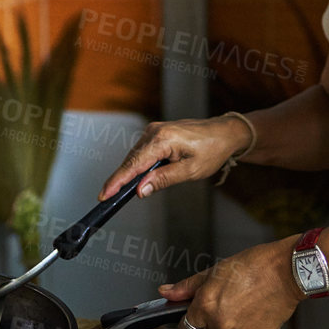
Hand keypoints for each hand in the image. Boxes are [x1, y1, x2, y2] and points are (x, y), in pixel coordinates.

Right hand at [99, 114, 252, 199]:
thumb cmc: (211, 150)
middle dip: (119, 179)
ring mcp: (154, 131)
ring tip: (120, 191)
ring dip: (129, 173)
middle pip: (130, 160)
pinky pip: (141, 152)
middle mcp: (154, 132)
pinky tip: (137, 177)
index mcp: (163, 140)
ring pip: (135, 157)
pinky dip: (137, 166)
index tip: (104, 194)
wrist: (224, 134)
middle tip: (107, 198)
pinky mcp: (157, 133)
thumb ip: (163, 180)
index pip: (134, 165)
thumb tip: (141, 190)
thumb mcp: (190, 171)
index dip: (117, 181)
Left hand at [161, 236, 301, 328]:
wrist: (287, 270)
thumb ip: (188, 287)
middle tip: (230, 296)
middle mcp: (222, 323)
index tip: (192, 319)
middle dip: (216, 315)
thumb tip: (167, 292)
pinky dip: (252, 323)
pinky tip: (259, 305)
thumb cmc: (254, 265)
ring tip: (248, 297)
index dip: (187, 324)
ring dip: (235, 319)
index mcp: (207, 306)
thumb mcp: (215, 271)